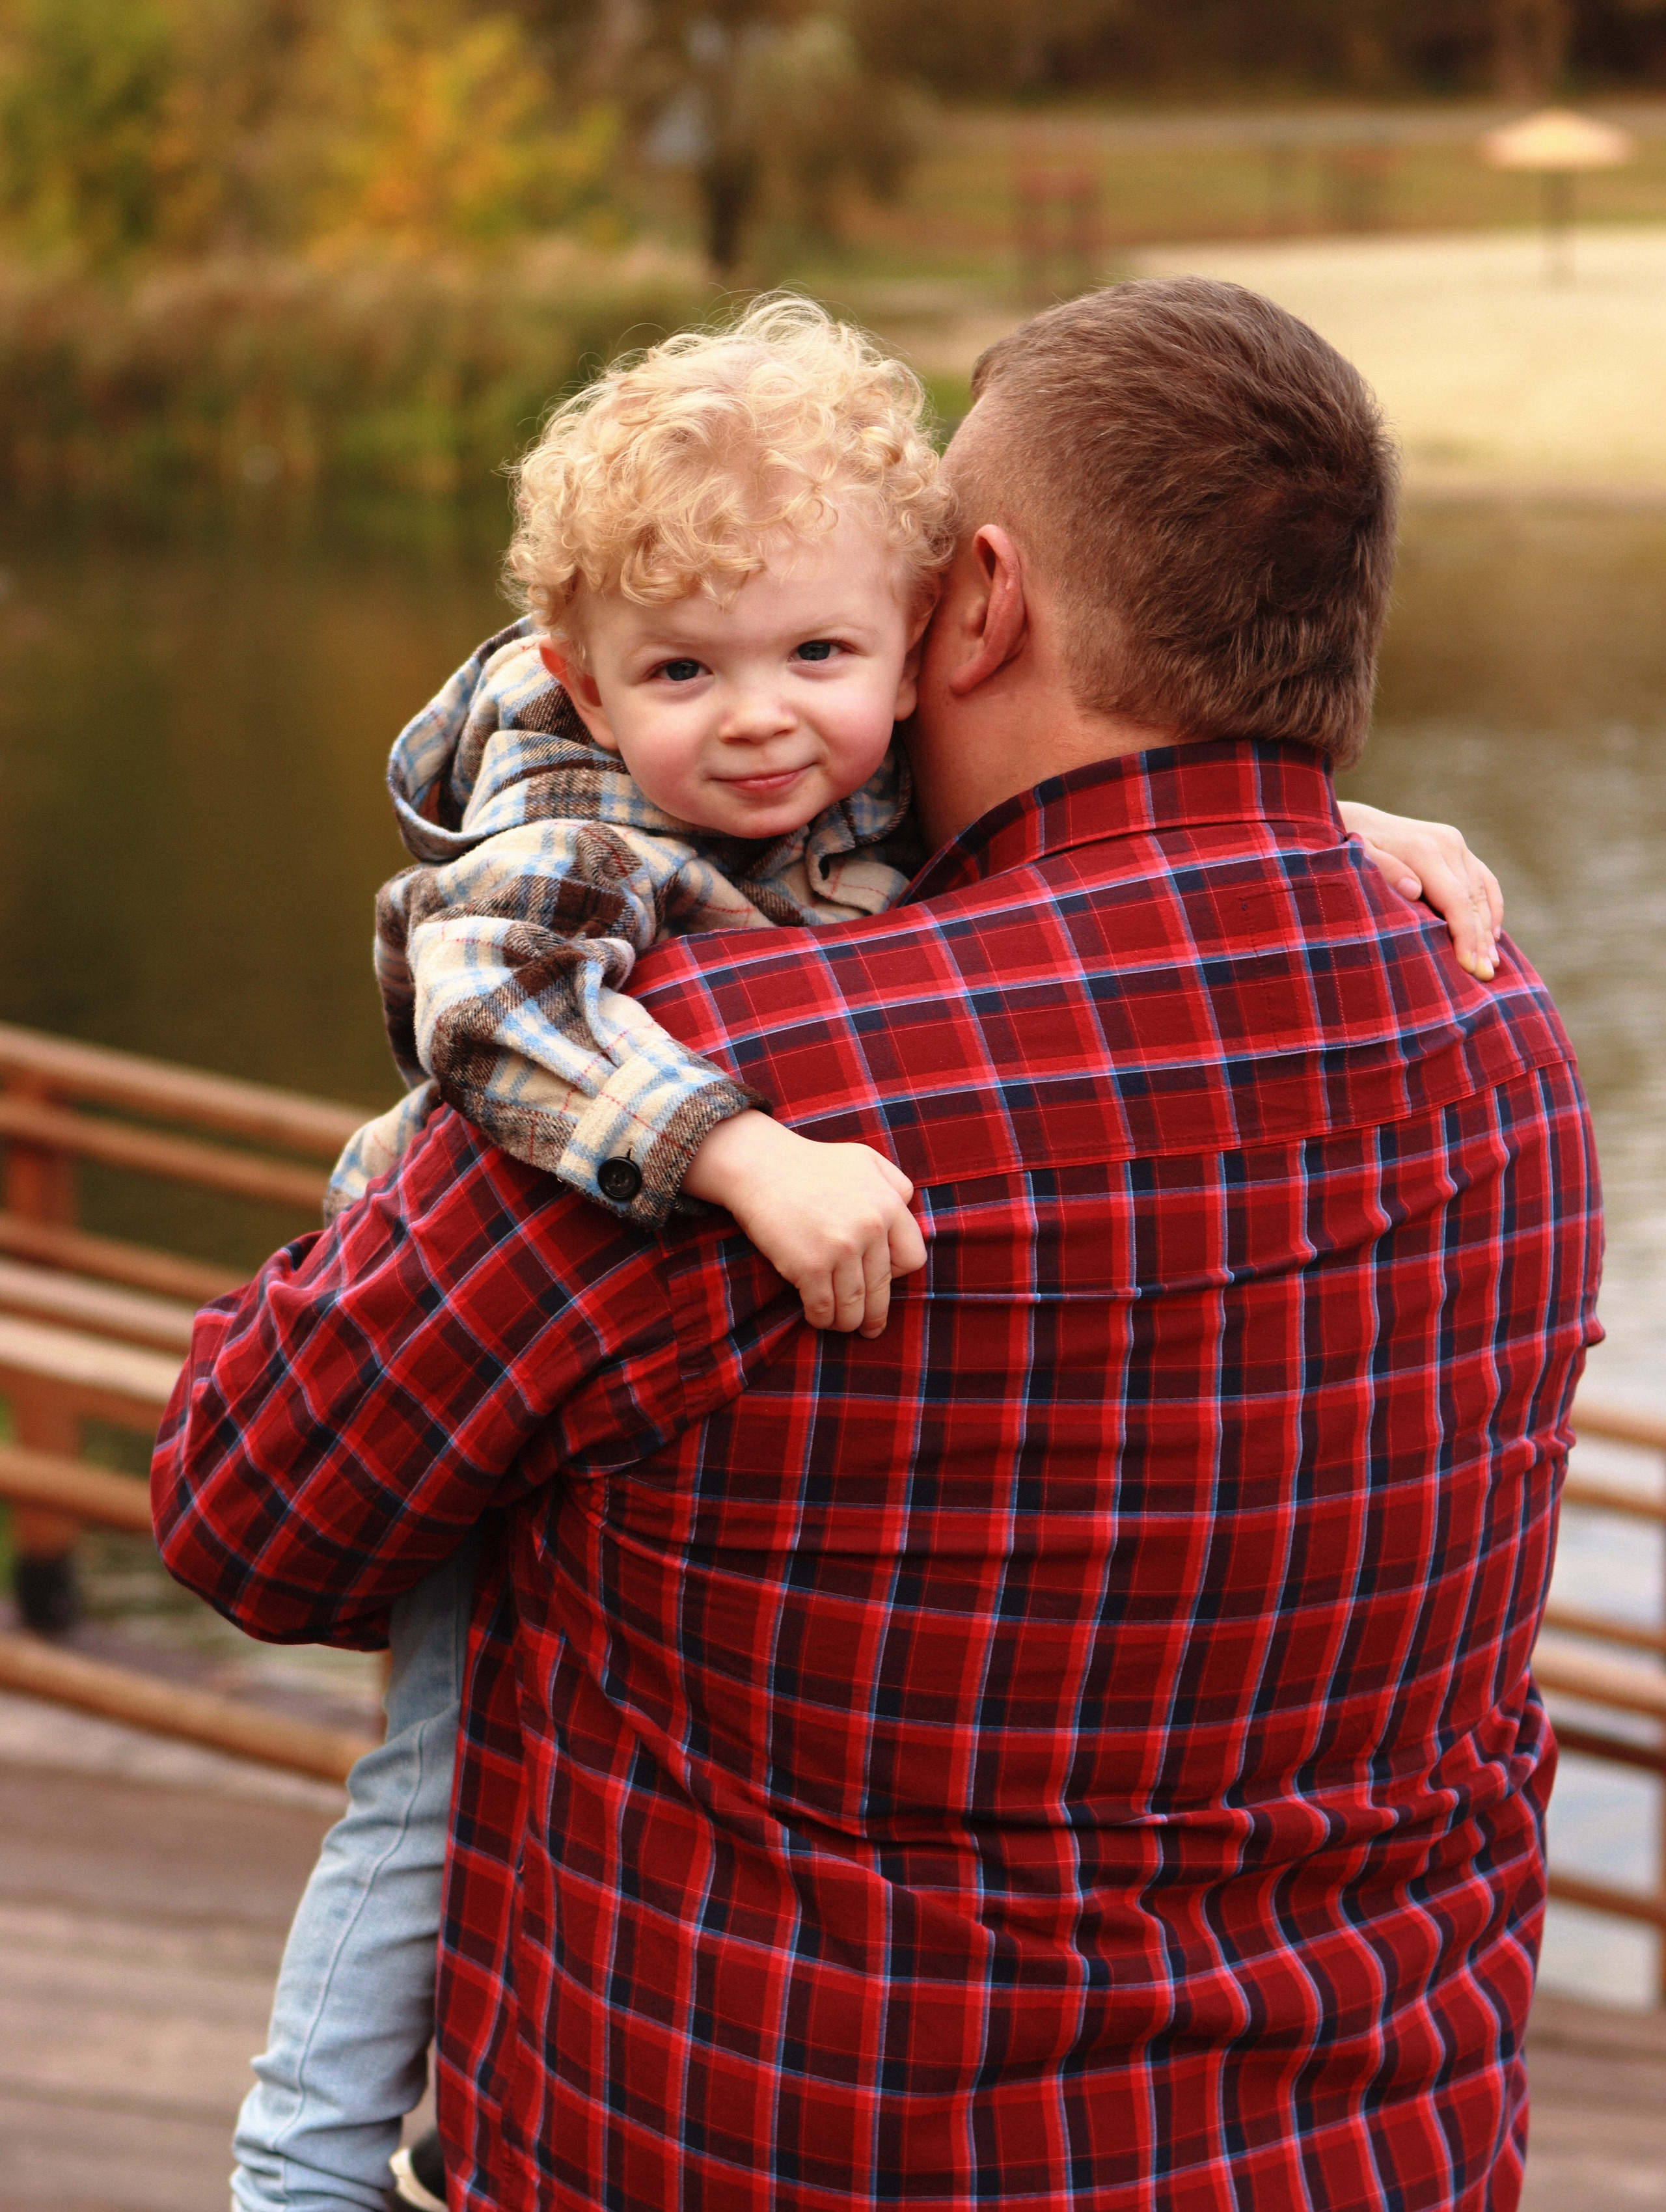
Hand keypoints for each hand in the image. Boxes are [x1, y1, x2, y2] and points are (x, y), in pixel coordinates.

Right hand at [684, 1111, 926, 1336]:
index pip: (912, 1258)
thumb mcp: (865, 1159)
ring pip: (854, 1306)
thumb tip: (908, 1205)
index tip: (881, 1279)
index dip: (897, 1274)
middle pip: (882, 1289)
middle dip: (875, 1315)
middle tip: (870, 1328)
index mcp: (889, 1204)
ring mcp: (840, 1249)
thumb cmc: (811, 1163)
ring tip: (840, 1325)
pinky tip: (816, 1317)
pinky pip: (823, 1308)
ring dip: (847, 1322)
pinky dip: (821, 1319)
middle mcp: (871, 1228)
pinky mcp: (809, 1266)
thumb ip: (894, 1181)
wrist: (759, 1165)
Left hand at [1337, 799, 1503, 980]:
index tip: (1469, 967)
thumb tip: (1415, 889)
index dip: (1465, 936)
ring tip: (1492, 964)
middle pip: (1473, 900)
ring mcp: (1455, 842)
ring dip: (1490, 928)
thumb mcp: (1354, 858)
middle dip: (1481, 940)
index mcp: (1424, 850)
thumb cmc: (1348, 847)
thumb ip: (1383, 872)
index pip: (1456, 901)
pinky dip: (1492, 906)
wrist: (1354, 820)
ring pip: (1483, 891)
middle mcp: (1447, 843)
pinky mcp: (1457, 846)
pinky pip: (1484, 879)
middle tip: (1485, 976)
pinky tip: (1495, 934)